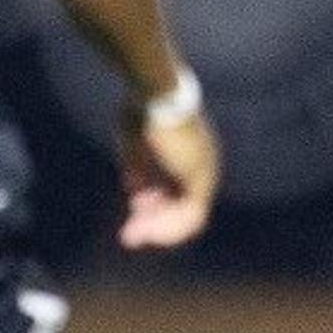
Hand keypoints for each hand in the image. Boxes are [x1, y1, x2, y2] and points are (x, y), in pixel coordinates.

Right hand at [119, 99, 219, 248]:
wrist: (155, 95)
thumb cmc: (142, 111)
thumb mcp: (134, 143)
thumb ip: (138, 167)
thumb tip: (134, 190)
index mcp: (188, 155)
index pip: (177, 189)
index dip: (154, 204)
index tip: (133, 208)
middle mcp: (201, 165)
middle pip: (182, 204)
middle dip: (154, 223)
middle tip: (128, 236)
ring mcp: (204, 172)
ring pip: (187, 214)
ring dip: (158, 229)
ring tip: (131, 237)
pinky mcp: (200, 178)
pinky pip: (191, 215)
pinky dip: (168, 227)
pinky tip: (148, 233)